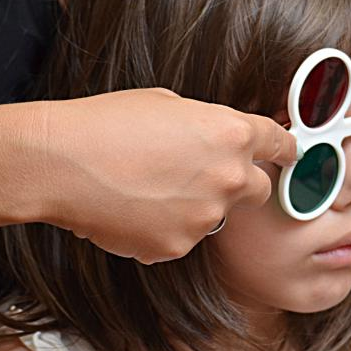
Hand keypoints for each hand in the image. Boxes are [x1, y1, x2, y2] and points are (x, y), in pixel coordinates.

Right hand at [34, 88, 296, 263]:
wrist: (60, 163)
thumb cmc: (106, 124)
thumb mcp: (168, 105)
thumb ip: (207, 126)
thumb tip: (218, 139)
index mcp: (232, 133)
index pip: (280, 143)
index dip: (285, 149)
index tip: (289, 155)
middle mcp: (230, 177)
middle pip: (259, 187)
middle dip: (240, 183)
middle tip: (202, 176)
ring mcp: (208, 216)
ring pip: (215, 215)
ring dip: (194, 206)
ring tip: (146, 188)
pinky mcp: (180, 245)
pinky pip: (182, 238)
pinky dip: (164, 228)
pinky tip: (132, 209)